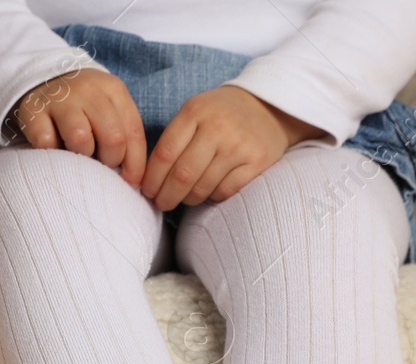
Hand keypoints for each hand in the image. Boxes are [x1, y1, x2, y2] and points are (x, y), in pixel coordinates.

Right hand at [10, 68, 146, 185]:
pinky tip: (54, 148)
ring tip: (79, 154)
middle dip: (111, 160)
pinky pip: (47, 143)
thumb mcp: (109, 108)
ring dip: (82, 155)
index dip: (135, 164)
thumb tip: (132, 177)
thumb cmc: (84, 106)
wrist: (44, 80)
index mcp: (113, 89)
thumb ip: (123, 133)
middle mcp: (88, 91)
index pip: (133, 132)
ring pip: (80, 139)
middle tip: (103, 165)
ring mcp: (60, 100)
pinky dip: (52, 152)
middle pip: (112, 138)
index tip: (131, 182)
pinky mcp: (33, 113)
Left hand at [141, 86, 323, 210]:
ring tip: (185, 198)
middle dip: (166, 196)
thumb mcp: (195, 113)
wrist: (268, 108)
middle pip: (182, 175)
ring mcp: (239, 145)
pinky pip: (225, 192)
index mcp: (195, 112)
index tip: (147, 192)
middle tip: (161, 204)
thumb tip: (148, 179)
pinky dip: (212, 197)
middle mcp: (218, 127)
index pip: (165, 154)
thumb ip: (173, 139)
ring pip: (202, 187)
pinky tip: (209, 191)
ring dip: (188, 199)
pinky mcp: (257, 161)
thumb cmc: (221, 116)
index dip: (152, 179)